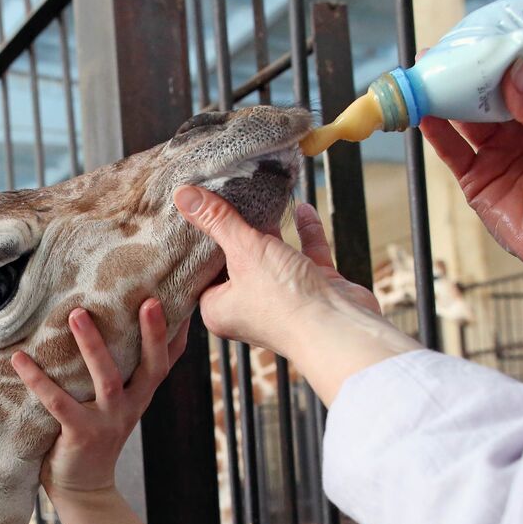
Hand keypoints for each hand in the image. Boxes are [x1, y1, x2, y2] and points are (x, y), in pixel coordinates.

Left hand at [10, 301, 188, 496]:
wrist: (83, 489)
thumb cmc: (93, 437)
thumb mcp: (115, 406)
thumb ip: (118, 376)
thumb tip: (101, 327)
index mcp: (140, 396)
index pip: (166, 362)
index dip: (177, 334)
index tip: (186, 300)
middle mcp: (130, 406)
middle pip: (152, 367)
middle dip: (153, 334)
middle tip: (149, 301)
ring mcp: (107, 422)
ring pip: (107, 379)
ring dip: (93, 346)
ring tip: (78, 315)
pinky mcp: (80, 434)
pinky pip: (58, 402)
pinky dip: (37, 379)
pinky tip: (19, 359)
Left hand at [173, 188, 381, 353]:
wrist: (338, 327)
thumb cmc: (284, 302)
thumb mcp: (244, 251)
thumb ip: (217, 221)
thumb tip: (183, 195)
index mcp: (219, 310)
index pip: (203, 271)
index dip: (202, 243)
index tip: (200, 213)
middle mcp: (249, 307)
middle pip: (238, 262)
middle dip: (238, 231)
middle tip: (228, 197)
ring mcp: (283, 299)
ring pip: (273, 257)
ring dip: (272, 230)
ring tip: (262, 198)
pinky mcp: (313, 290)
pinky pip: (305, 255)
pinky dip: (304, 233)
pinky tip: (302, 208)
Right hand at [420, 59, 522, 330]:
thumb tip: (516, 73)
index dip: (511, 60)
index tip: (491, 45)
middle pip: (492, 95)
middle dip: (472, 76)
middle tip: (449, 57)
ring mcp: (499, 153)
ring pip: (468, 119)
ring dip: (449, 99)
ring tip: (429, 78)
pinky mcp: (477, 179)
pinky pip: (453, 151)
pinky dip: (437, 133)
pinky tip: (425, 114)